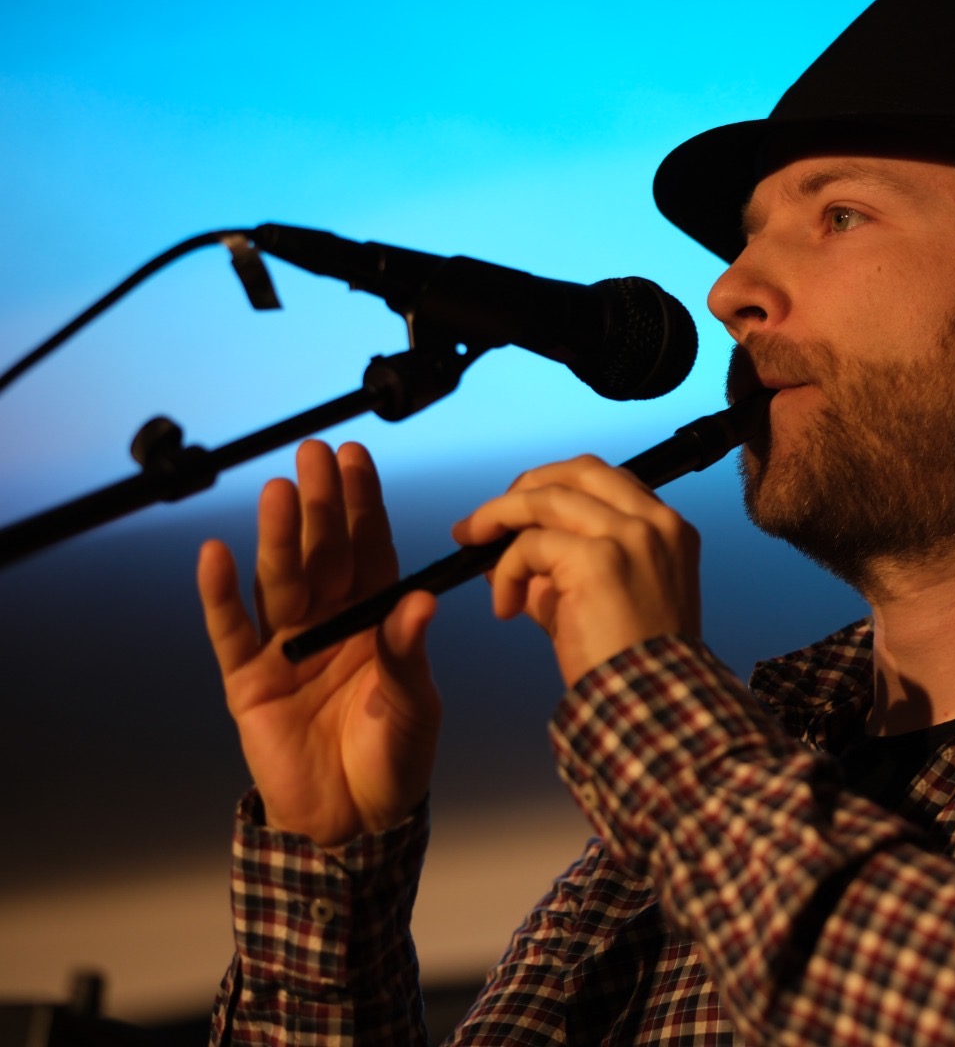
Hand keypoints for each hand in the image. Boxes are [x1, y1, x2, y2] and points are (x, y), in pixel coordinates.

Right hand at [197, 441, 440, 848]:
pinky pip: (231, 632)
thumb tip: (419, 602)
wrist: (355, 821)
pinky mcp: (249, 681)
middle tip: (313, 453)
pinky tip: (215, 555)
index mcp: (377, 619)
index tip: (357, 457)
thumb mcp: (414, 705)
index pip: (369, 550)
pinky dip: (220, 595)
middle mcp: (330, 623)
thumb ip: (408, 654)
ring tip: (278, 492)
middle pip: (322, 554)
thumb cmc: (396, 758)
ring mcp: (286, 648)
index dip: (362, 504)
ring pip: (280, 582)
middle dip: (320, 505)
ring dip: (277, 538)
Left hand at [451, 455, 700, 687]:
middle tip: (485, 521)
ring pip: (546, 499)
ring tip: (471, 545)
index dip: (555, 486)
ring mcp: (629, 536)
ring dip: (497, 518)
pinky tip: (505, 607)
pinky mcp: (598, 559)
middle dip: (524, 488)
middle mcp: (655, 522)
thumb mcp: (604, 595)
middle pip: (578, 470)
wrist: (651, 704)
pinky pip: (531, 545)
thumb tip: (502, 548)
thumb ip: (562, 564)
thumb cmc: (630, 661)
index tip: (521, 511)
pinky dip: (506, 571)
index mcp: (669, 528)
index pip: (606, 479)